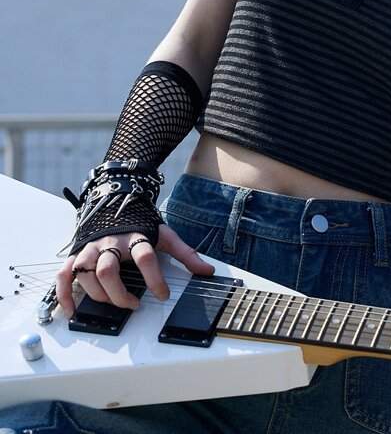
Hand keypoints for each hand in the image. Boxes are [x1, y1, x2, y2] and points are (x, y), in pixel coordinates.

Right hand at [56, 224, 214, 317]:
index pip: (145, 257)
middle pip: (109, 270)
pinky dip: (65, 294)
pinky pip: (65, 275)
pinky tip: (72, 310)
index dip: (155, 278)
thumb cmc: (141, 221)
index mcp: (135, 236)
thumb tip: (208, 271)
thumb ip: (186, 253)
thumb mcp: (165, 234)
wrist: (116, 197)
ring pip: (87, 274)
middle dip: (119, 293)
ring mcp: (91, 247)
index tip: (163, 294)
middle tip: (134, 304)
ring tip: (114, 303)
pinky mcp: (77, 253)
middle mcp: (111, 242)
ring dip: (99, 295)